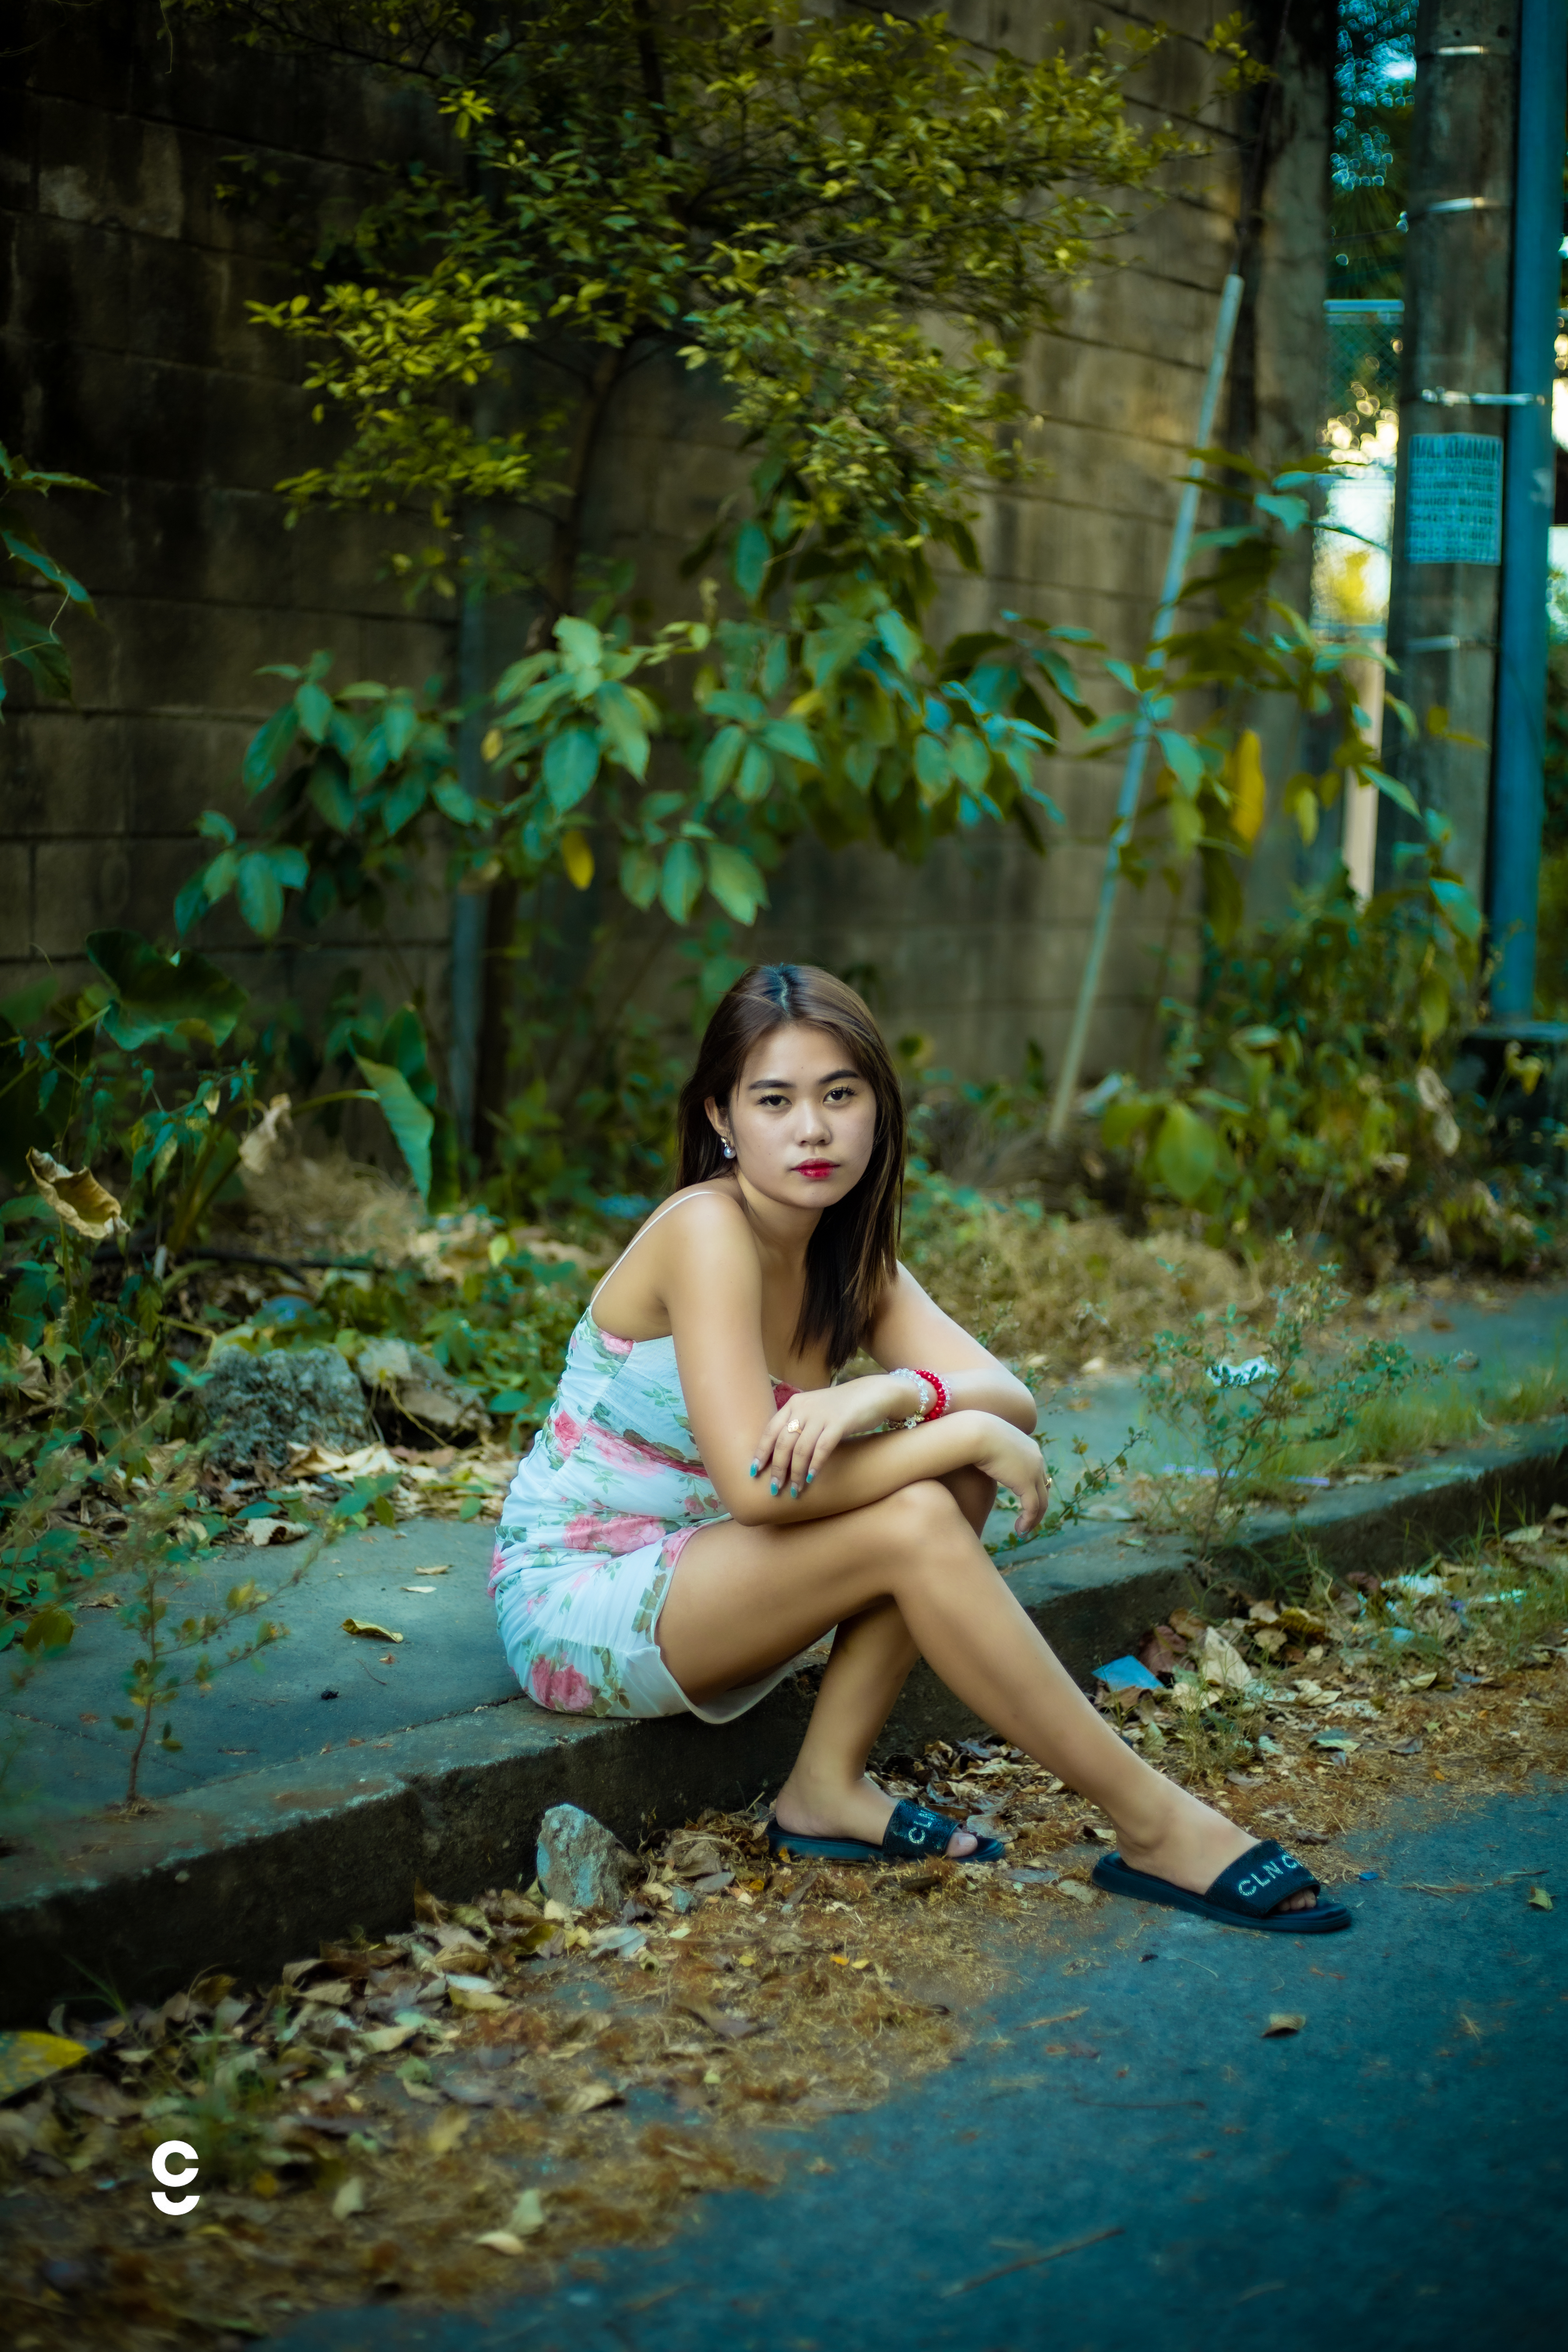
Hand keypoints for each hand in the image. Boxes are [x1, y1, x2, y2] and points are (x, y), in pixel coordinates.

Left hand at [750, 1374, 915, 1497]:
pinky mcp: (840, 1422)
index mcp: (794, 1404)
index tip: (754, 1471)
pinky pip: (822, 1448)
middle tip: (774, 1488)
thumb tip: (781, 1452)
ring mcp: (822, 1414)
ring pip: (800, 1449)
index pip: (770, 1430)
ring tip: (795, 1490)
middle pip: (783, 1443)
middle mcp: (804, 1407)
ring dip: (795, 1473)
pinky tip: (810, 1479)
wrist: (873, 1394)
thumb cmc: (841, 1407)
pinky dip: (814, 1465)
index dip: (761, 1452)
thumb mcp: (815, 1410)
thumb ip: (798, 1425)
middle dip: (777, 1469)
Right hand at [970, 1415, 1052, 1537]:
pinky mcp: (1026, 1482)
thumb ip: (991, 1452)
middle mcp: (1036, 1458)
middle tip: (1027, 1521)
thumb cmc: (972, 1435)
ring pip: (1041, 1501)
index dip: (1032, 1490)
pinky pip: (1032, 1507)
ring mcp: (1033, 1470)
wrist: (974, 1432)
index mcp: (1029, 1447)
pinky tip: (1020, 1530)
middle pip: (1043, 1488)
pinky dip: (1028, 1521)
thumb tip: (984, 1461)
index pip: (1037, 1472)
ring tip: (1023, 1530)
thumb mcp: (985, 1443)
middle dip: (1036, 1507)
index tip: (1024, 1502)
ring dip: (1033, 1519)